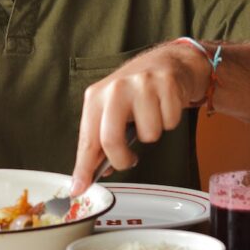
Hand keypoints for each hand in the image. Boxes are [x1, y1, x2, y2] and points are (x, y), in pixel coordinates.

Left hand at [70, 43, 209, 193]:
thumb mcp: (111, 109)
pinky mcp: (167, 85)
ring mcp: (142, 85)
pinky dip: (169, 120)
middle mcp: (116, 89)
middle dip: (121, 159)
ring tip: (150, 114)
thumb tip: (93, 173)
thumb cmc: (136, 90)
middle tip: (129, 158)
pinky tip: (164, 105)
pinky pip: (170, 123)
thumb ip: (101, 138)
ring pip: (149, 135)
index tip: (79, 188)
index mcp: (96, 96)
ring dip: (152, 132)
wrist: (168, 61)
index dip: (83, 168)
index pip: (87, 139)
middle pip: (111, 140)